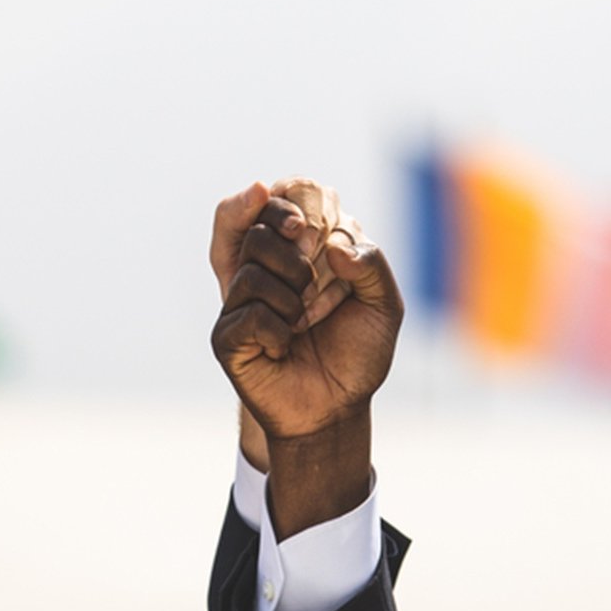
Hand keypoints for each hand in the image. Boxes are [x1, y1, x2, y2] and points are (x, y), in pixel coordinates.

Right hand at [209, 179, 366, 469]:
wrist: (339, 409)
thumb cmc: (359, 352)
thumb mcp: (384, 304)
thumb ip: (372, 263)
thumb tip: (333, 245)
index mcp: (297, 252)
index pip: (274, 202)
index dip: (283, 201)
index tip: (303, 222)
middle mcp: (263, 270)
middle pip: (256, 228)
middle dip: (291, 251)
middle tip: (311, 279)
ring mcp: (240, 302)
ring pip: (251, 268)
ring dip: (292, 295)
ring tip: (305, 321)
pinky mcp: (227, 336)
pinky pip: (248, 313)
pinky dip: (278, 328)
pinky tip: (286, 345)